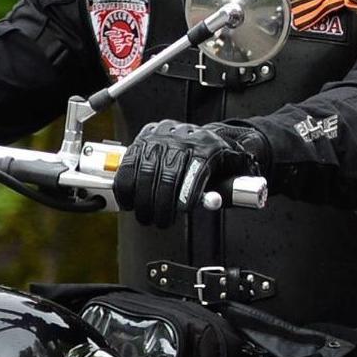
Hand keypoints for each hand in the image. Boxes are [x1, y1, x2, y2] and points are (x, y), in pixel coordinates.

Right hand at [115, 120, 257, 228]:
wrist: (198, 135)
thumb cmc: (214, 157)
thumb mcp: (230, 167)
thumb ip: (228, 186)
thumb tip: (215, 202)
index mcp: (206, 144)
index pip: (197, 167)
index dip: (188, 190)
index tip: (183, 209)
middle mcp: (181, 137)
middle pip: (169, 173)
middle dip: (163, 203)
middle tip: (162, 221)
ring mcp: (159, 137)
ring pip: (146, 172)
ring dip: (144, 200)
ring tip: (147, 217)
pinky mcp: (141, 140)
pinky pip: (128, 166)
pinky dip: (126, 188)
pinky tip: (130, 203)